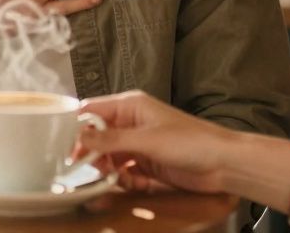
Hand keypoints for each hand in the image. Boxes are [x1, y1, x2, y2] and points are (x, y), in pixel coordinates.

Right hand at [75, 91, 235, 194]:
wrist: (223, 164)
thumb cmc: (192, 141)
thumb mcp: (147, 140)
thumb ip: (112, 139)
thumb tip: (82, 136)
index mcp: (131, 106)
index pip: (92, 110)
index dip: (77, 126)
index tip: (65, 145)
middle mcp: (132, 123)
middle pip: (98, 136)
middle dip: (93, 153)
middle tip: (87, 167)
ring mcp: (139, 144)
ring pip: (110, 157)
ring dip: (109, 169)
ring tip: (115, 177)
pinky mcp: (147, 163)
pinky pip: (124, 171)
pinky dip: (125, 179)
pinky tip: (134, 182)